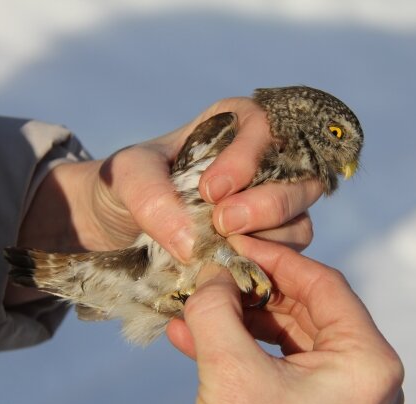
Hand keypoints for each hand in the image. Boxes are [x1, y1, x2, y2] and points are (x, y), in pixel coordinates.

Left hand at [18, 96, 320, 256]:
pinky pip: (289, 251)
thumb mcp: (127, 178)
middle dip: (267, 203)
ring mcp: (269, 203)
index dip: (247, 157)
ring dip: (270, 236)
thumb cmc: (125, 186)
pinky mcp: (267, 241)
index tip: (209, 191)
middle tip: (223, 224)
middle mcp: (261, 161)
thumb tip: (193, 245)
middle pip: (297, 174)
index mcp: (232, 126)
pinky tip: (233, 265)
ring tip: (225, 248)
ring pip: (299, 215)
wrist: (116, 224)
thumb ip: (154, 200)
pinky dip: (267, 261)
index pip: (264, 126)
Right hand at [166, 236, 403, 403]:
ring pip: (283, 335)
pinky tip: (189, 336)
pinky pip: (273, 364)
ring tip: (193, 303)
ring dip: (235, 319)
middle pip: (302, 307)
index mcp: (366, 361)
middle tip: (211, 271)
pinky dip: (236, 348)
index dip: (275, 258)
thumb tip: (210, 271)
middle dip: (249, 289)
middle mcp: (360, 374)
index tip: (237, 241)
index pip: (323, 284)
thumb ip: (217, 311)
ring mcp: (336, 394)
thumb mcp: (231, 374)